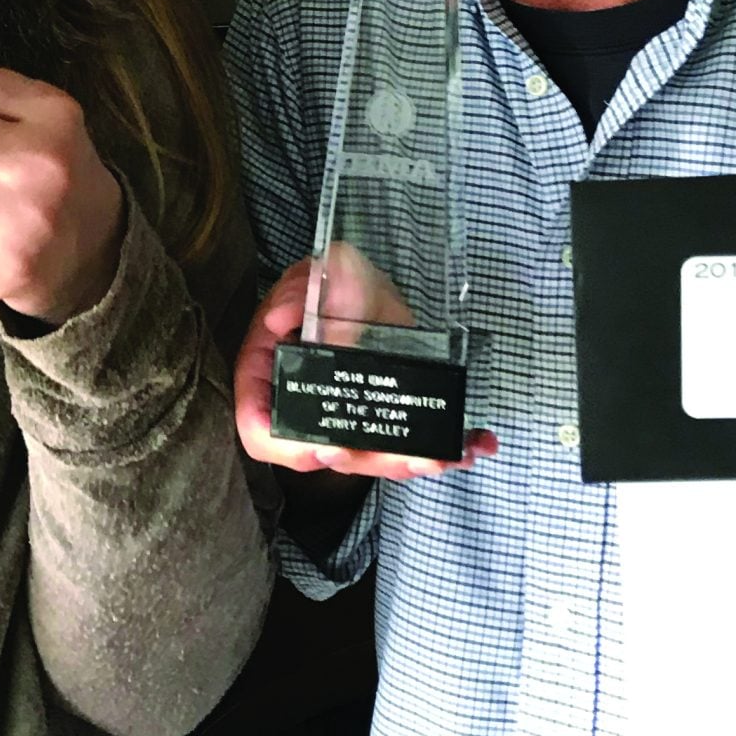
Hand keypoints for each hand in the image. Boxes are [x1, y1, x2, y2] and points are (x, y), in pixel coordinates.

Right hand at [233, 251, 497, 479]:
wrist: (360, 284)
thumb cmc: (329, 281)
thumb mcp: (313, 275)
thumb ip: (299, 292)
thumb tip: (281, 322)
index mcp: (271, 373)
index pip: (262, 427)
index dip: (287, 444)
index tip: (325, 446)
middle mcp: (305, 403)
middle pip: (327, 453)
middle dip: (373, 459)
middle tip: (415, 456)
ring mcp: (344, 415)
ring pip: (369, 456)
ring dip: (410, 460)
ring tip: (451, 452)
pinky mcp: (379, 417)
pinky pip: (401, 442)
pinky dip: (439, 447)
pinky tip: (473, 445)